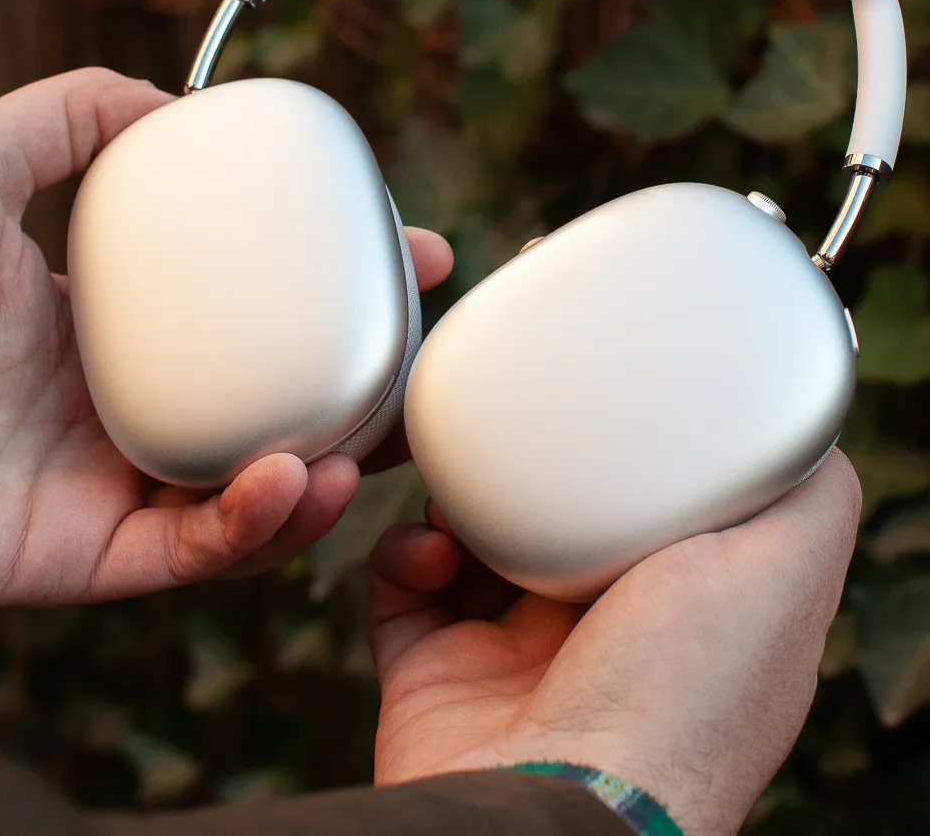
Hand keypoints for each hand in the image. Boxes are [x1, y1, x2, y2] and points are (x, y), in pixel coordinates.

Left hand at [0, 69, 452, 610]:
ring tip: (362, 442)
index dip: (327, 287)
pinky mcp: (74, 558)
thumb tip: (174, 99)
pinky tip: (284, 482)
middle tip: (419, 360)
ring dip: (319, 473)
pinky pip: (186, 553)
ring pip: (242, 493)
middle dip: (354, 391)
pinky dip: (247, 528)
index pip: (242, 311)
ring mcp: (98, 484)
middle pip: (262, 406)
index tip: (405, 251)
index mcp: (101, 322)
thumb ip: (69, 112)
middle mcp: (111, 404)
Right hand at [369, 451, 860, 835]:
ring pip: (471, 542)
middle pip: (554, 519)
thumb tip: (799, 431)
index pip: (648, 513)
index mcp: (678, 617)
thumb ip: (808, 500)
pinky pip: (402, 588)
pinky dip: (404, 553)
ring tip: (460, 489)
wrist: (556, 802)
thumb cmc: (679, 698)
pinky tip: (429, 548)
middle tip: (514, 436)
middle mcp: (599, 639)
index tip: (602, 413)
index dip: (626, 459)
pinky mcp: (434, 672)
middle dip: (528, 471)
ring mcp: (511, 659)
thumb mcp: (780, 575)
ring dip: (457, 499)